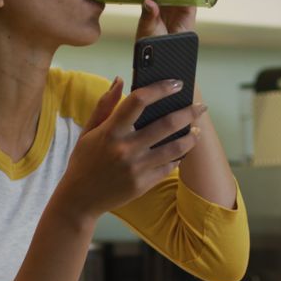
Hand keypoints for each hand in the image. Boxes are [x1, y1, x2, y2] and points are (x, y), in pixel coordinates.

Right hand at [54, 77, 206, 219]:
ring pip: (175, 147)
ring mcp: (136, 167)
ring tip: (198, 130)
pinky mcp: (143, 184)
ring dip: (191, 136)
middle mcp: (125, 148)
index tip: (176, 83)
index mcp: (110, 131)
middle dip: (189, 112)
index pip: (139, 100)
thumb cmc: (84, 161)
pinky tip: (183, 150)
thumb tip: (120, 81)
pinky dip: (179, 157)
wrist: (80, 199)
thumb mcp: (88, 131)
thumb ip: (104, 105)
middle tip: (201, 106)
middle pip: (166, 124)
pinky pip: (169, 167)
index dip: (161, 88)